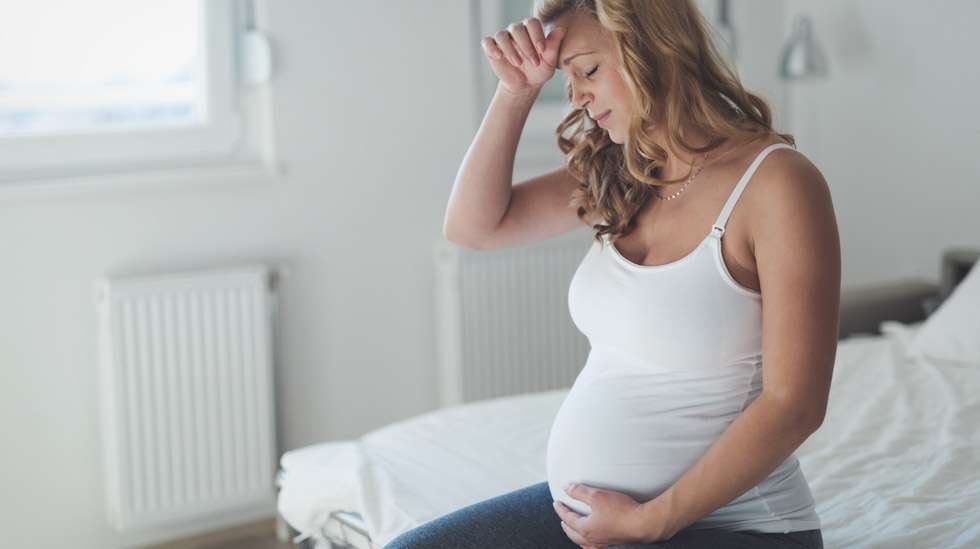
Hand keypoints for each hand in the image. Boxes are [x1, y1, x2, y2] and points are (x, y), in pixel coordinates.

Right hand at [481, 17, 565, 96]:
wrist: (524, 85)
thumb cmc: (538, 71)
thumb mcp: (549, 61)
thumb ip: (554, 46)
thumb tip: (561, 29)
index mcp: (531, 31)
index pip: (532, 23)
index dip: (537, 35)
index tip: (542, 50)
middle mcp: (516, 31)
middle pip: (517, 28)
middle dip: (526, 46)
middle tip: (534, 62)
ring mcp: (503, 39)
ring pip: (502, 35)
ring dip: (510, 50)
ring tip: (518, 63)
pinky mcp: (492, 49)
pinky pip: (487, 42)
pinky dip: (491, 47)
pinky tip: (499, 56)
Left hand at [553, 483, 669, 548]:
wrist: (643, 523)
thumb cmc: (621, 510)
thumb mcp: (597, 495)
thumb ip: (579, 491)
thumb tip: (566, 487)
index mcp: (586, 529)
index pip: (568, 519)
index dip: (561, 510)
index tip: (556, 502)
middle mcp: (593, 539)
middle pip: (573, 534)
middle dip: (566, 524)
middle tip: (562, 517)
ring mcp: (603, 543)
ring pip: (584, 542)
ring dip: (576, 535)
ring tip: (575, 530)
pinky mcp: (614, 543)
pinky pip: (595, 547)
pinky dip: (589, 543)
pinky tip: (593, 540)